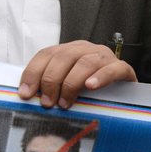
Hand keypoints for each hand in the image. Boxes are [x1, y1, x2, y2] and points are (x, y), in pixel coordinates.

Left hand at [18, 41, 136, 108]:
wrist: (124, 93)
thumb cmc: (90, 90)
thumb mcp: (66, 85)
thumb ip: (51, 86)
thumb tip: (27, 96)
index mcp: (69, 50)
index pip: (47, 54)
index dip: (33, 73)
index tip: (26, 94)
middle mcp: (86, 49)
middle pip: (64, 57)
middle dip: (52, 80)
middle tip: (47, 102)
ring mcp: (105, 57)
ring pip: (86, 62)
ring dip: (72, 83)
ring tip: (65, 102)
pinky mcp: (122, 68)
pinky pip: (112, 69)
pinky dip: (100, 77)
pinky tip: (91, 87)